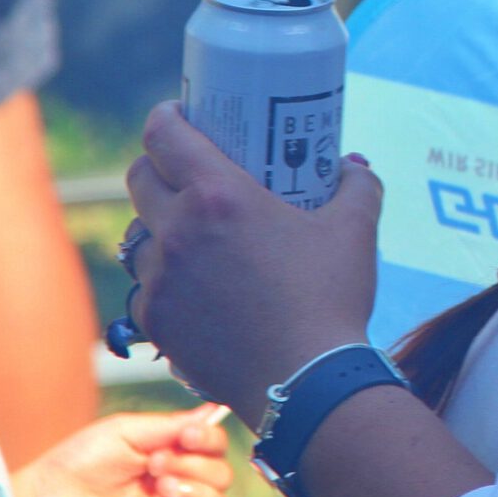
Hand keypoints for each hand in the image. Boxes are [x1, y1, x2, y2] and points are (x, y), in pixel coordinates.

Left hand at [13, 408, 233, 496]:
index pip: (215, 448)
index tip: (186, 437)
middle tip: (154, 465)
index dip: (209, 440)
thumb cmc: (78, 464)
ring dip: (200, 494)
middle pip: (222, 476)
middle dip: (195, 466)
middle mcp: (178, 488)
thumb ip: (170, 424)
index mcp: (172, 456)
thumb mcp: (124, 432)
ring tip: (162, 488)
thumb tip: (214, 412)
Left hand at [126, 101, 384, 418]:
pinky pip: (148, 286)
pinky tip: (199, 287)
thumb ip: (357, 184)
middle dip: (158, 166)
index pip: (163, 135)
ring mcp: (160, 280)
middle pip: (140, 178)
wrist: (305, 383)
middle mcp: (178, 231)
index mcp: (218, 196)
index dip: (166, 116)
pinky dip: (167, 279)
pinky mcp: (156, 321)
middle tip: (189, 170)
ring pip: (142, 235)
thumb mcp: (355, 229)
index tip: (181, 113)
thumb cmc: (330, 300)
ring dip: (162, 227)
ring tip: (195, 234)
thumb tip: (353, 164)